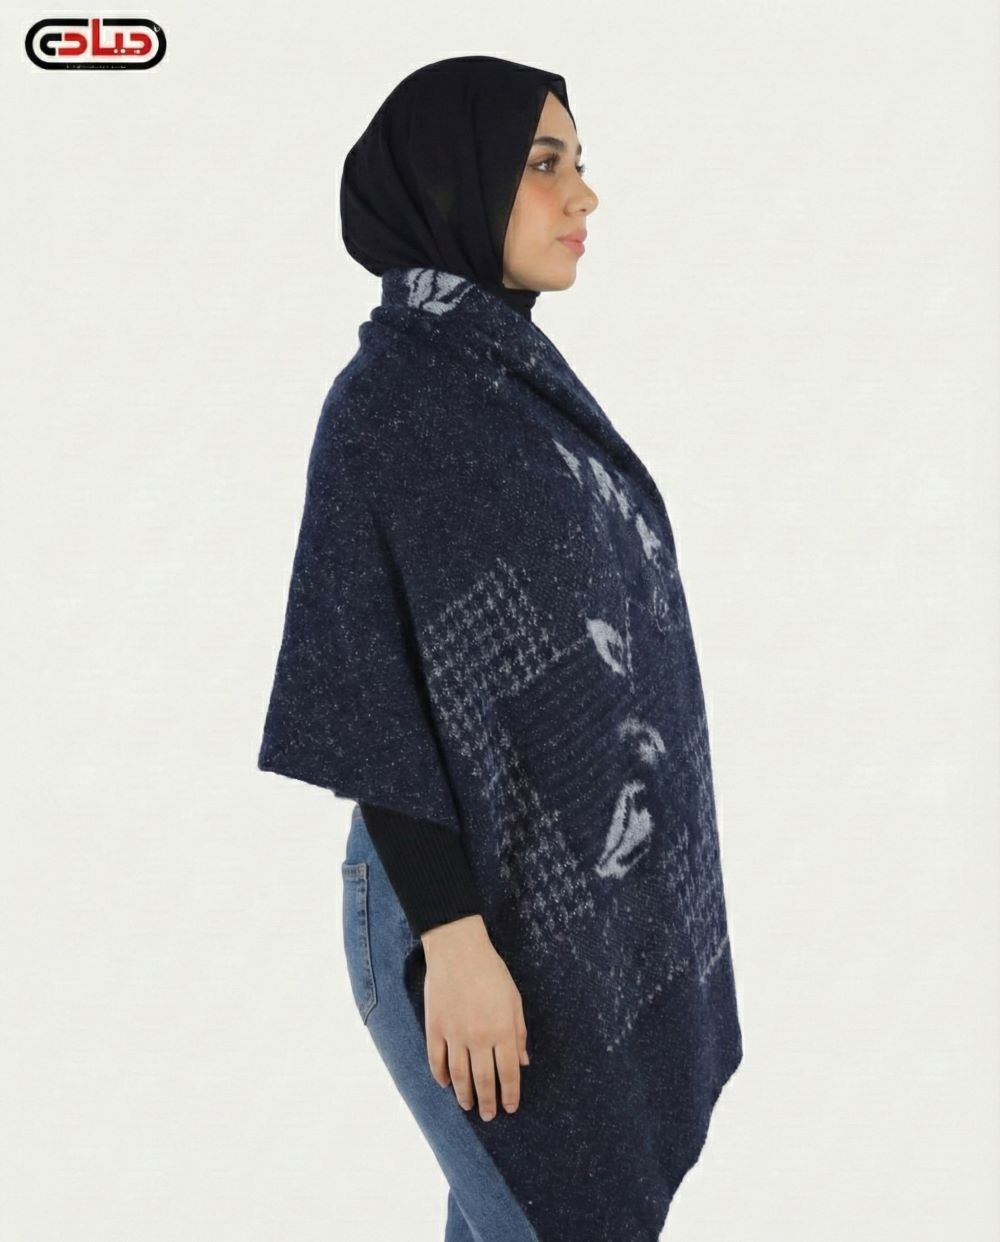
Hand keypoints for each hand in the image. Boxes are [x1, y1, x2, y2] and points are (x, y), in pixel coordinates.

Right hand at [420, 914, 529, 1120]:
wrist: (457, 949)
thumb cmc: (491, 971)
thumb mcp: (514, 999)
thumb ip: (519, 1032)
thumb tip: (523, 1062)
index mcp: (502, 1029)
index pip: (508, 1073)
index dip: (510, 1094)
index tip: (509, 1108)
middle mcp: (479, 1036)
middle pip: (484, 1080)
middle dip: (487, 1102)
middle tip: (488, 1116)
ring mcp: (454, 1033)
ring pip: (459, 1076)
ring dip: (464, 1095)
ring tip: (468, 1105)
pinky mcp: (435, 1027)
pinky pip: (436, 1060)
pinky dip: (441, 1076)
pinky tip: (446, 1084)